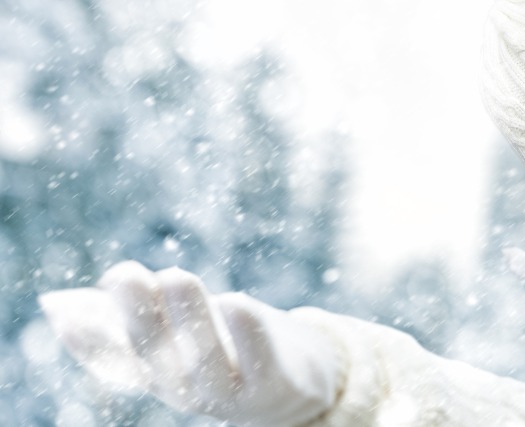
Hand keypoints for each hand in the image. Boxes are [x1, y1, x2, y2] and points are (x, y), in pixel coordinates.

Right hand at [38, 261, 341, 426]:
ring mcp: (228, 394)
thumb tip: (99, 287)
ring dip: (189, 317)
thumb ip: (150, 308)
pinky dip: (247, 335)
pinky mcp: (272, 388)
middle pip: (157, 356)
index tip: (62, 312)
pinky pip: (260, 364)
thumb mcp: (189, 327)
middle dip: (139, 315)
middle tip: (125, 274)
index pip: (116, 360)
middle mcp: (186, 389)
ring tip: (176, 276)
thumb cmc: (232, 343)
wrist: (297, 382)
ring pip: (203, 361)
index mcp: (158, 373)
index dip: (88, 340)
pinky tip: (235, 303)